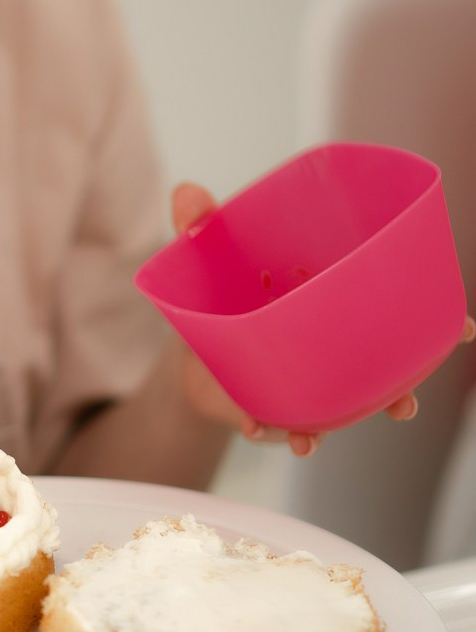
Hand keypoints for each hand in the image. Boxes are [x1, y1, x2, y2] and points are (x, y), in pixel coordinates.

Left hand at [170, 182, 474, 458]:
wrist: (185, 342)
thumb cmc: (216, 290)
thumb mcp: (209, 253)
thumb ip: (200, 223)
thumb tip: (186, 193)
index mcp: (327, 303)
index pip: (392, 313)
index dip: (435, 326)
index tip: (465, 329)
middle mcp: (325, 349)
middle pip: (377, 376)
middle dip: (397, 393)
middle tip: (403, 404)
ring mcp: (298, 382)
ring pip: (331, 411)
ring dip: (327, 427)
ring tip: (311, 439)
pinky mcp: (263, 404)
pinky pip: (273, 424)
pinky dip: (266, 428)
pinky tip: (256, 425)